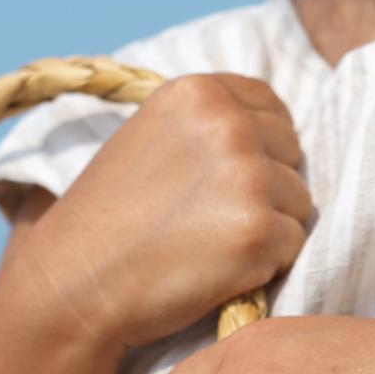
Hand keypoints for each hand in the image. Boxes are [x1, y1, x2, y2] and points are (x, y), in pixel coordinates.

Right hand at [14, 74, 311, 364]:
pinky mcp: (258, 229)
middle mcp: (228, 122)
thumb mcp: (151, 139)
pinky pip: (291, 247)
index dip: (261, 146)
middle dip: (266, 189)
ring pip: (298, 204)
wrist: (76, 281)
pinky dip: (263, 266)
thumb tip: (269, 132)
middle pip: (292, 155)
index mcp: (199, 92)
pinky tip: (215, 270)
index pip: (271, 106)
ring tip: (207, 245)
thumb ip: (206, 126)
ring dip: (267, 230)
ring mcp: (247, 175)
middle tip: (210, 220)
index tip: (227, 179)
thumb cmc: (108, 220)